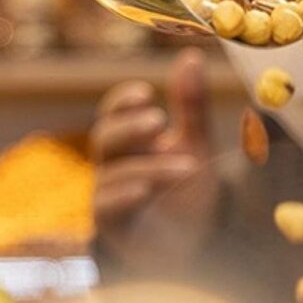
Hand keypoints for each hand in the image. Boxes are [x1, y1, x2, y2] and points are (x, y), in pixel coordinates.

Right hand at [90, 48, 219, 272]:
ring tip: (187, 166)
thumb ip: (191, 106)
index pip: (113, 111)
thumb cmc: (189, 193)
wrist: (196, 247)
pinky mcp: (111, 226)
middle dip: (130, 127)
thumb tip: (190, 55)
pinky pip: (106, 205)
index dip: (124, 101)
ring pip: (114, 172)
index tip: (147, 93)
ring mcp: (108, 195)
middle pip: (105, 137)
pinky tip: (146, 190)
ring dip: (150, 166)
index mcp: (130, 140)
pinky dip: (126, 195)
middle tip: (160, 120)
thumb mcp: (196, 145)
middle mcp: (113, 165)